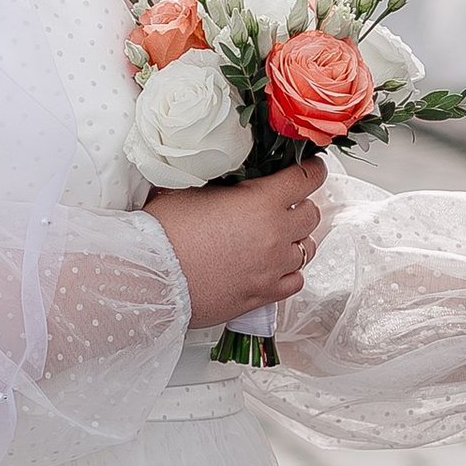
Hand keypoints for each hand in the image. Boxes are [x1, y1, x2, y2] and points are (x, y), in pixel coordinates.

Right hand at [146, 157, 324, 330]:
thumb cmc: (164, 234)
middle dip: (302, 206)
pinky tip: (274, 267)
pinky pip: (295, 281)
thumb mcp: (191, 191)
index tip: (311, 169)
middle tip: (287, 205)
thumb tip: (225, 180)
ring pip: (308, 250)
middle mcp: (274, 235)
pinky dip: (290, 272)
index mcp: (261, 202)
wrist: (152, 278)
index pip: (306, 179)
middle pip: (312, 215)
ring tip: (278, 238)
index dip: (312, 171)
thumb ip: (222, 185)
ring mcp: (272, 268)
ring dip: (297, 240)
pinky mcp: (264, 295)